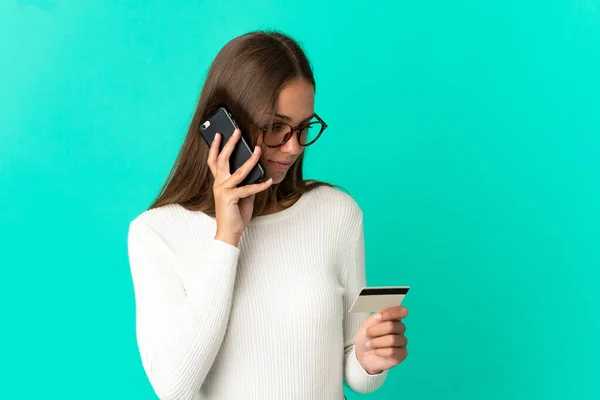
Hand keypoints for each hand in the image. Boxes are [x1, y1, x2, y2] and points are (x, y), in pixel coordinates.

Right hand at [207, 129, 272, 245]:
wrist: (229, 232)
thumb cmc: (235, 215)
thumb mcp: (243, 196)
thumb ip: (247, 183)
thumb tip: (257, 173)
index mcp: (219, 182)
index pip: (214, 161)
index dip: (216, 147)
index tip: (219, 134)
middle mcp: (218, 184)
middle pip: (222, 160)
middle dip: (230, 144)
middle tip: (237, 131)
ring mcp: (223, 190)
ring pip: (238, 171)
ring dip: (250, 160)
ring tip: (258, 150)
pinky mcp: (229, 198)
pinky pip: (248, 189)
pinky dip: (260, 185)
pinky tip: (269, 181)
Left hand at [353, 306, 407, 374]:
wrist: (362, 354)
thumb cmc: (366, 337)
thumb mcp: (367, 324)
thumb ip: (375, 317)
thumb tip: (381, 314)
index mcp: (393, 318)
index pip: (401, 311)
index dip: (390, 313)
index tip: (378, 317)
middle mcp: (400, 329)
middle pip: (393, 326)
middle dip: (377, 330)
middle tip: (367, 333)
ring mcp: (402, 341)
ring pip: (392, 340)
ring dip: (376, 342)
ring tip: (369, 344)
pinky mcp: (402, 354)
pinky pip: (392, 351)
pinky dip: (380, 351)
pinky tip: (376, 351)